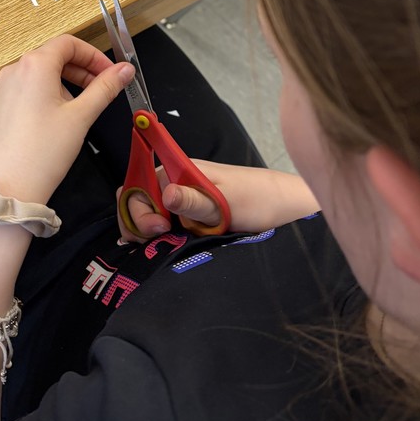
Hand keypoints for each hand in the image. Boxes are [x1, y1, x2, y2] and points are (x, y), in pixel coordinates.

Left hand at [0, 35, 133, 206]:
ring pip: (40, 74)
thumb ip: (105, 88)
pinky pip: (26, 89)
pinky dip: (47, 95)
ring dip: (65, 83)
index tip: (110, 73)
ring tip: (81, 109)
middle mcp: (14, 71)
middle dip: (82, 69)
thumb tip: (124, 70)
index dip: (94, 55)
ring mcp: (2, 89)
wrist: (4, 188)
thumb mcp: (81, 117)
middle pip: (54, 56)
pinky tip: (58, 120)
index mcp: (34, 65)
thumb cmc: (40, 154)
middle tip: (102, 89)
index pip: (69, 43)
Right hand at [118, 160, 318, 241]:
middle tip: (159, 240)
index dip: (140, 208)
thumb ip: (194, 200)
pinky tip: (161, 249)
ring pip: (148, 216)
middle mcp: (175, 184)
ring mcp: (180, 202)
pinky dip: (157, 239)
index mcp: (178, 171)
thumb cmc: (258, 199)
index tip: (158, 229)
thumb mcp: (226, 203)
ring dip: (148, 234)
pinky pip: (162, 227)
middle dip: (138, 223)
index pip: (138, 185)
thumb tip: (166, 194)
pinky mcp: (187, 217)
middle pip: (137, 201)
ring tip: (163, 247)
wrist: (282, 208)